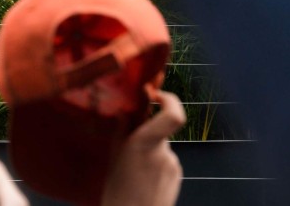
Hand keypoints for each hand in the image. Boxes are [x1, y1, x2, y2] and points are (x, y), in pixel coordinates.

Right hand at [101, 89, 186, 205]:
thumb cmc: (117, 193)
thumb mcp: (113, 157)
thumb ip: (122, 130)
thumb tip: (124, 110)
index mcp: (145, 143)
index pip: (173, 115)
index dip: (169, 99)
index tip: (156, 95)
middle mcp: (164, 152)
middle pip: (159, 129)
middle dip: (146, 132)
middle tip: (128, 148)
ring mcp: (173, 164)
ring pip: (161, 145)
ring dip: (150, 150)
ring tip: (133, 171)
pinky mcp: (177, 175)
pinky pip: (166, 159)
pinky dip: (155, 163)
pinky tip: (142, 179)